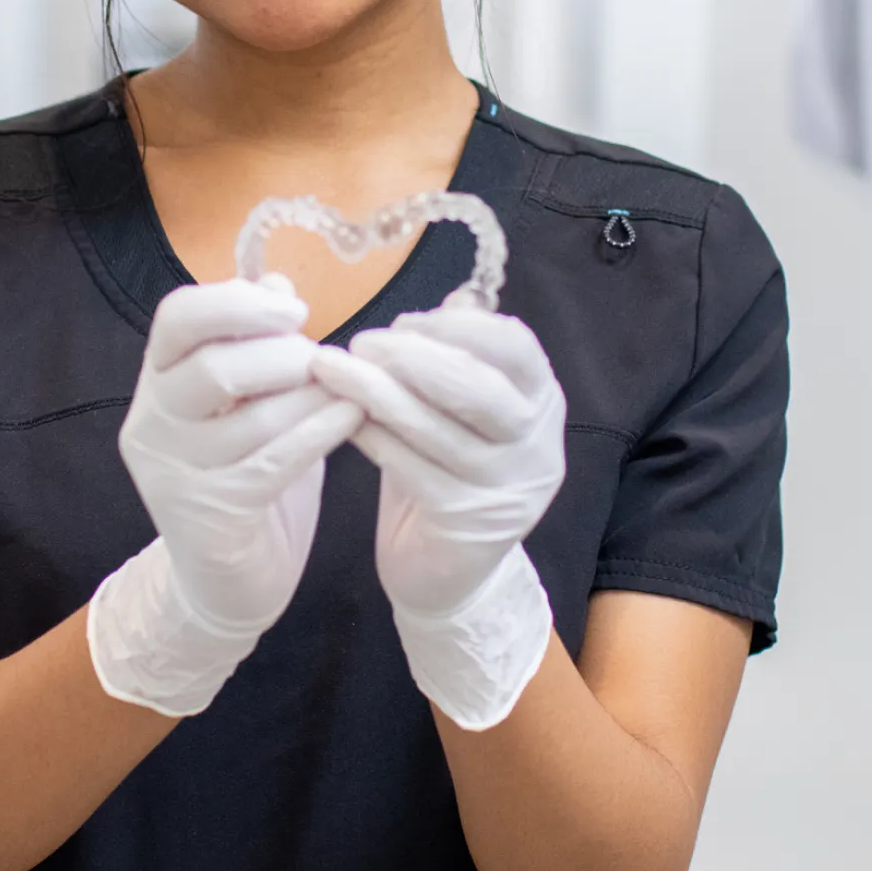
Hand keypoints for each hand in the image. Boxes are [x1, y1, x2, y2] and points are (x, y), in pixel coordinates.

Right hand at [89, 277, 362, 715]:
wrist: (227, 583)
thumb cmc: (245, 478)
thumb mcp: (247, 403)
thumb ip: (255, 345)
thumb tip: (275, 280)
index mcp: (157, 383)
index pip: (176, 317)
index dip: (238, 302)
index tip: (294, 310)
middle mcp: (153, 424)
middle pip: (213, 364)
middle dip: (283, 355)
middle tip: (323, 363)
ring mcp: (175, 473)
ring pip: (252, 417)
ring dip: (313, 397)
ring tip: (350, 391)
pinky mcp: (211, 515)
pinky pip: (275, 460)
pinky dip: (320, 431)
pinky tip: (352, 418)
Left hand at [310, 308, 565, 729]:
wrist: (448, 573)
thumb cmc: (449, 471)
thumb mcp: (462, 411)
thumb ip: (460, 357)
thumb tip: (452, 298)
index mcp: (542, 403)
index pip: (515, 347)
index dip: (457, 326)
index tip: (405, 321)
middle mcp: (537, 446)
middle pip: (478, 387)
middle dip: (412, 357)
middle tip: (361, 340)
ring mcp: (505, 490)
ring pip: (435, 428)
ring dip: (375, 391)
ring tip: (330, 367)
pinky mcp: (465, 525)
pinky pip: (408, 468)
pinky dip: (370, 437)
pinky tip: (340, 419)